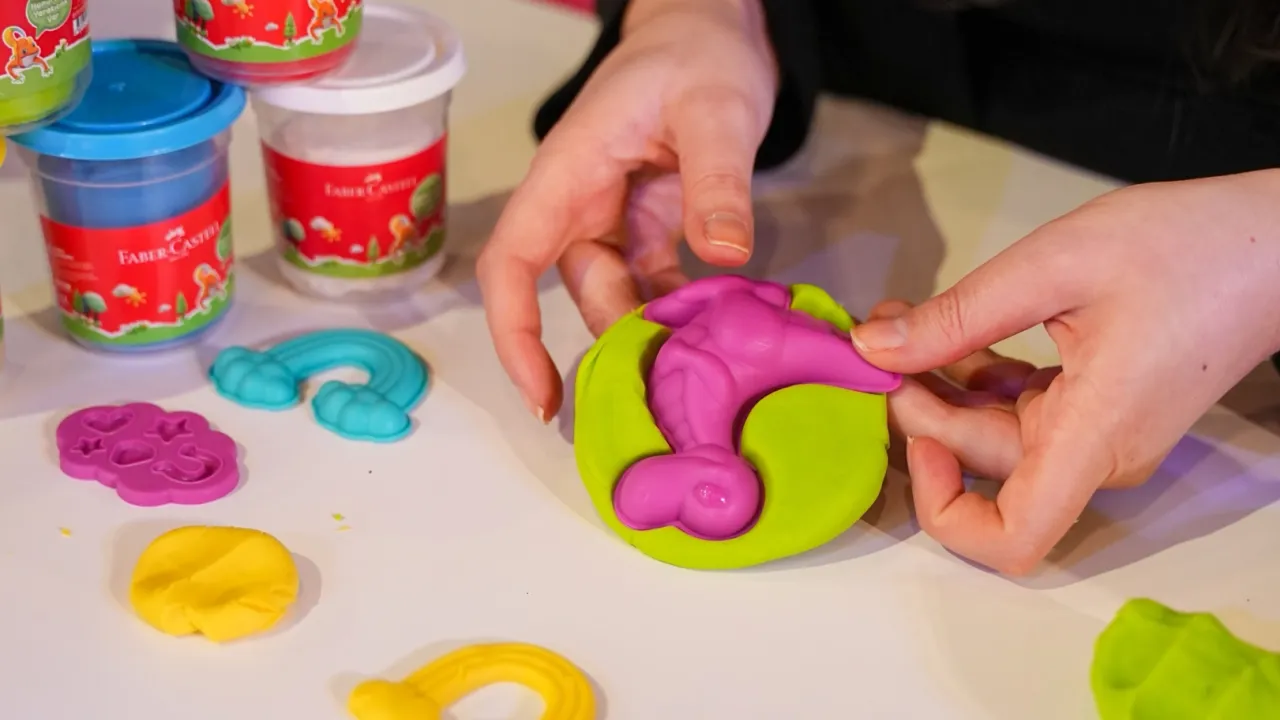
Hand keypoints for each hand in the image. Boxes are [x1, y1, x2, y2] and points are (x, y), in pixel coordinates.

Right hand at [477, 0, 777, 420]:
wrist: (708, 31)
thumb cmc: (696, 54)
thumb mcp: (715, 109)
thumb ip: (717, 180)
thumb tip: (724, 256)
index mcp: (567, 173)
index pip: (512, 263)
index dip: (515, 334)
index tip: (543, 396)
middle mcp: (577, 205)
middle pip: (578, 293)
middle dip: (616, 344)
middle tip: (678, 389)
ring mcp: (611, 220)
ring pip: (617, 296)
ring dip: (652, 333)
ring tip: (704, 370)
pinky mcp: (646, 228)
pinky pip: (651, 284)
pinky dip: (678, 312)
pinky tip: (718, 332)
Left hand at [853, 171, 1279, 574]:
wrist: (1274, 241)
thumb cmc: (1185, 246)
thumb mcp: (1054, 266)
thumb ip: (959, 316)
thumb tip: (874, 349)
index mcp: (1095, 436)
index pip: (1013, 538)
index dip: (945, 510)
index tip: (919, 435)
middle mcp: (1096, 453)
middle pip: (982, 469)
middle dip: (919, 409)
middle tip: (878, 342)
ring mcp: (1097, 434)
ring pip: (992, 438)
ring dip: (939, 388)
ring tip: (899, 322)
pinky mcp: (1096, 409)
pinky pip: (1018, 412)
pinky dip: (975, 377)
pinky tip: (945, 328)